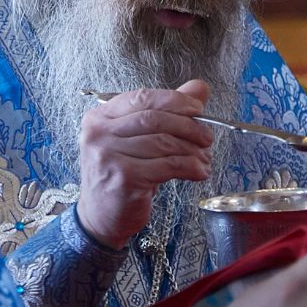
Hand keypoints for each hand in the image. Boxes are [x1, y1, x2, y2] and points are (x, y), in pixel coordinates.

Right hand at [75, 80, 214, 248]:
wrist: (101, 217)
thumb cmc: (121, 175)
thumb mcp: (139, 139)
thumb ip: (167, 111)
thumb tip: (199, 88)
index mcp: (100, 117)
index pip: (143, 97)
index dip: (174, 100)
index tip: (198, 108)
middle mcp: (99, 133)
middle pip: (155, 119)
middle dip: (188, 126)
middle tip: (207, 137)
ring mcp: (109, 156)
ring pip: (164, 143)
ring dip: (192, 150)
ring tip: (204, 158)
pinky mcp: (124, 178)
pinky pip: (167, 165)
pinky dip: (189, 167)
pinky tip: (199, 172)